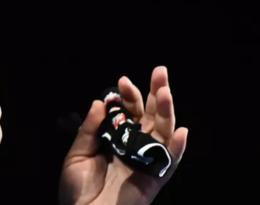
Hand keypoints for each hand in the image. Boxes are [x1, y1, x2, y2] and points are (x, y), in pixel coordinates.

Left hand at [59, 66, 187, 204]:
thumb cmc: (77, 189)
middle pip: (151, 117)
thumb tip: (100, 101)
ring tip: (166, 93)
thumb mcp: (77, 154)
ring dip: (167, 112)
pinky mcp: (154, 179)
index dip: (128, 96)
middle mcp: (134, 147)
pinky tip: (181, 131)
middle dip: (156, 93)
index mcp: (116, 140)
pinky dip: (177, 148)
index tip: (123, 81)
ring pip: (162, 133)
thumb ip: (90, 129)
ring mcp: (146, 161)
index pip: (128, 112)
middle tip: (160, 71)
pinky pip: (170, 162)